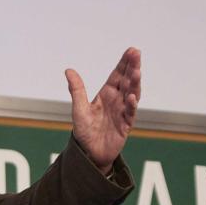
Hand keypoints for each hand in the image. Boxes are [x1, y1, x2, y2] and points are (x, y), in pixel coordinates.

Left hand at [66, 47, 140, 173]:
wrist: (89, 154)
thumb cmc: (84, 131)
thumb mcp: (78, 109)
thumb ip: (77, 90)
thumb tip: (68, 70)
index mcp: (106, 94)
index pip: (117, 75)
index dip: (124, 63)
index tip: (131, 50)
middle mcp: (117, 100)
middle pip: (127, 81)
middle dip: (133, 67)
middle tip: (137, 54)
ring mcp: (122, 112)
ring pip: (132, 94)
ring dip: (135, 83)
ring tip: (136, 72)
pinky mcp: (125, 125)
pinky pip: (130, 113)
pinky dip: (131, 105)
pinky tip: (130, 97)